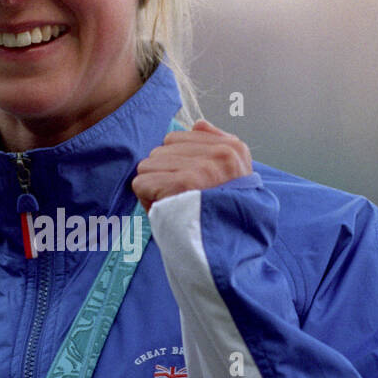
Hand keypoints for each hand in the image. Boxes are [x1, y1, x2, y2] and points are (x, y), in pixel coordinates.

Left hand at [132, 120, 252, 208]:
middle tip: (179, 199)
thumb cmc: (227, 219)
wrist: (231, 253)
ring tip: (173, 206)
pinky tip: (165, 211)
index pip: (177, 138)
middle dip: (163, 176)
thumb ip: (217, 146)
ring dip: (153, 188)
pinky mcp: (182, 184)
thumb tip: (197, 123)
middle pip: (160, 151)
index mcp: (233, 148)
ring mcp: (202, 168)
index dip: (175, 164)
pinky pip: (141, 182)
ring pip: (147, 165)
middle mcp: (220, 153)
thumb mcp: (236, 176)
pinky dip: (147, 200)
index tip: (188, 186)